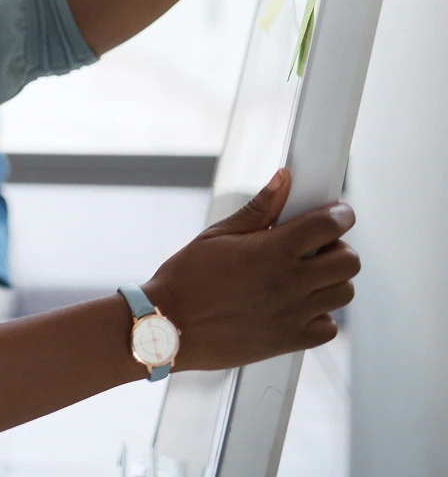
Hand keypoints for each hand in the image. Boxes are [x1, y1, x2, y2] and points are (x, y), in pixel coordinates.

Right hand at [141, 169, 359, 370]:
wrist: (171, 326)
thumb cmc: (188, 277)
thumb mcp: (218, 234)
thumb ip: (258, 208)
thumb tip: (283, 180)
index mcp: (273, 250)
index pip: (329, 225)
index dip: (340, 214)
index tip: (337, 212)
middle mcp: (291, 283)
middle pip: (349, 261)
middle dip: (338, 246)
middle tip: (316, 245)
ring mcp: (294, 315)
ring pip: (344, 293)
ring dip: (332, 279)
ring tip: (305, 274)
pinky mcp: (290, 341)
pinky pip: (328, 327)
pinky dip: (321, 313)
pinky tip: (296, 303)